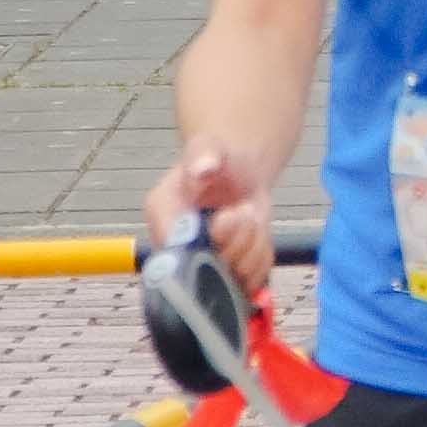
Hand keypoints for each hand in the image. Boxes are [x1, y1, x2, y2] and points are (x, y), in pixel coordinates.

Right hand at [147, 140, 275, 297]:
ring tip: (250, 217)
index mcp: (164, 221)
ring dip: (254, 245)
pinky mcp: (228, 274)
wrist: (238, 173)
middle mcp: (179, 251)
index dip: (209, 241)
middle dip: (238, 241)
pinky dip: (263, 254)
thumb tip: (204, 168)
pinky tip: (256, 233)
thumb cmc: (216, 160)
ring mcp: (204, 267)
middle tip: (243, 210)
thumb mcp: (208, 148)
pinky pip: (254, 278)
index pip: (178, 253)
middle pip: (211, 271)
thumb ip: (202, 156)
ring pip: (236, 276)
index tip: (227, 216)